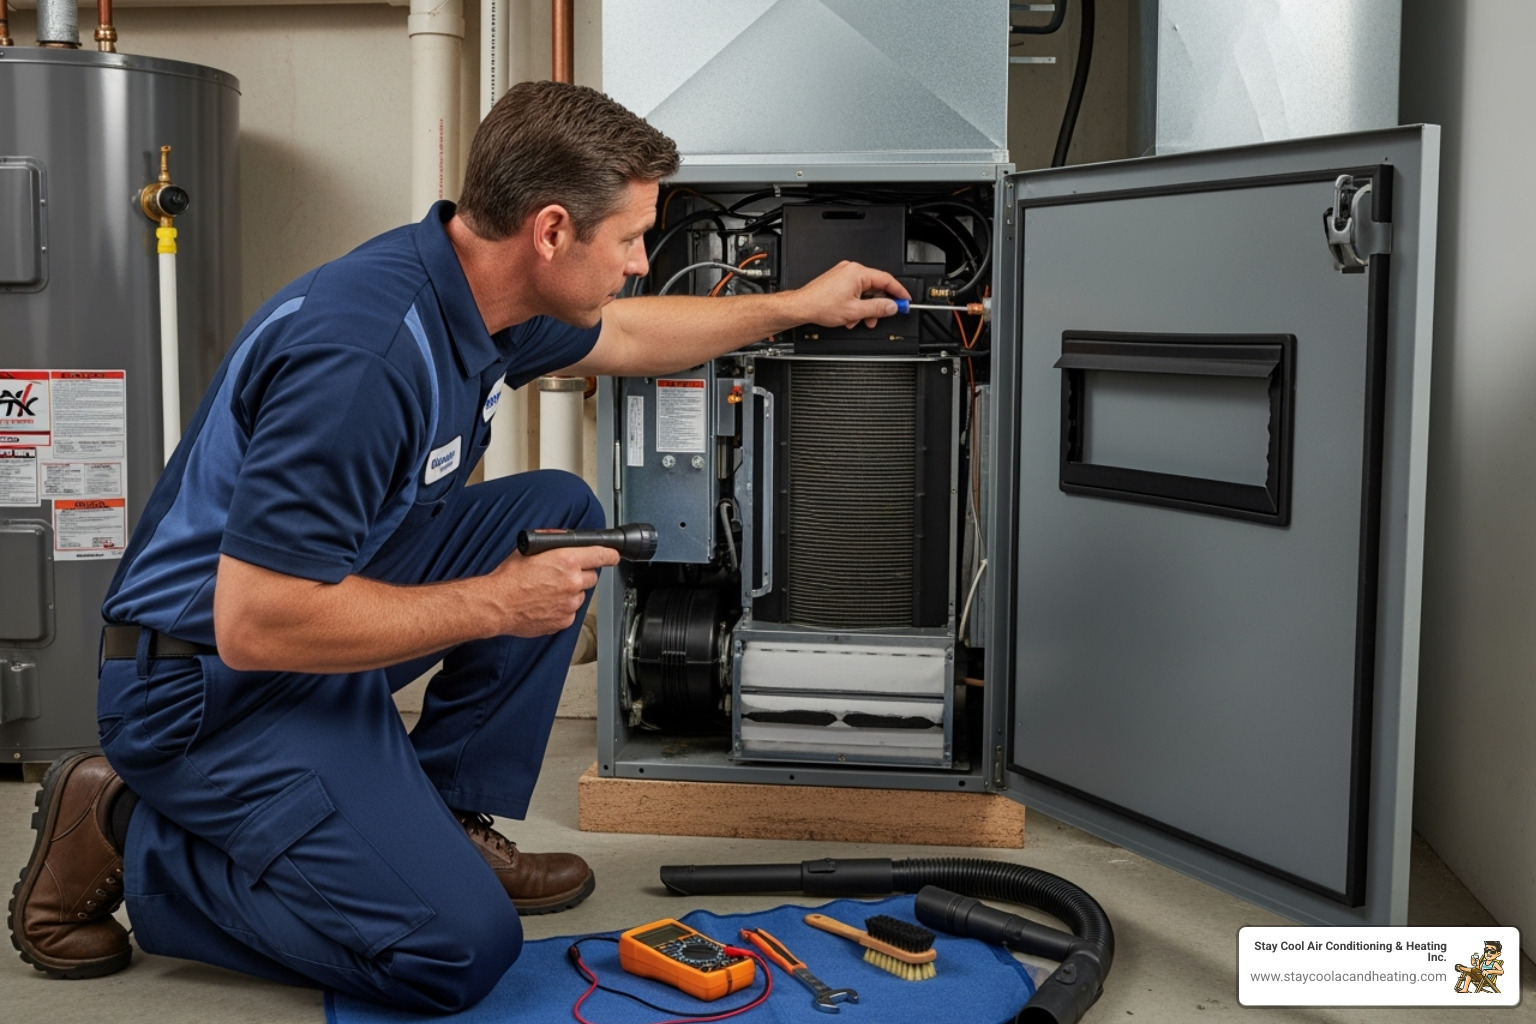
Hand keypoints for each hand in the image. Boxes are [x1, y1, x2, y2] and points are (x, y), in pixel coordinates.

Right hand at [485, 545, 619, 636]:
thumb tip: (564, 539)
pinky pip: (571, 612)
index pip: (602, 555)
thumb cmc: (509, 578)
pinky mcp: (564, 620)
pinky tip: (545, 603)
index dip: (610, 555)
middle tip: (562, 576)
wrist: (497, 604)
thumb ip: (553, 542)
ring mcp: (570, 603)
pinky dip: (562, 608)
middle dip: (581, 575)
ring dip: (571, 592)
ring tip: (548, 591)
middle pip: (592, 577)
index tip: (613, 555)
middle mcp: (573, 582)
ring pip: (581, 595)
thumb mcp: (530, 550)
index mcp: (567, 560)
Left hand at [790, 260, 910, 329]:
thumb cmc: (821, 305)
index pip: (887, 280)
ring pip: (864, 292)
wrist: (802, 306)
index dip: (899, 292)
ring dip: (865, 308)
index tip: (906, 301)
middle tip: (881, 316)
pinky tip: (850, 316)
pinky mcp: (838, 281)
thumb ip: (878, 308)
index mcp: (858, 272)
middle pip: (875, 287)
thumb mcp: (855, 311)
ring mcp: (843, 274)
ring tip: (859, 320)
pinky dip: (855, 305)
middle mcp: (851, 270)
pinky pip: (854, 291)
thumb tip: (892, 306)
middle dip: (877, 305)